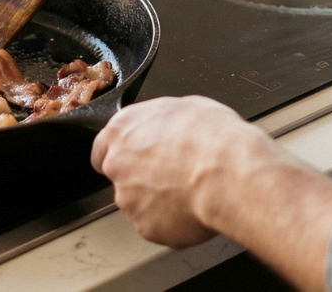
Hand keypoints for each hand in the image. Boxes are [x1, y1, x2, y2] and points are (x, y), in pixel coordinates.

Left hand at [91, 95, 281, 247]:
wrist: (229, 174)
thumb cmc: (213, 138)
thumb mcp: (187, 106)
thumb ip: (162, 121)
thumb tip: (168, 127)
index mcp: (122, 130)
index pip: (103, 147)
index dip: (123, 153)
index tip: (137, 158)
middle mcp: (118, 165)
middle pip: (122, 176)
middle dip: (143, 178)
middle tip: (174, 174)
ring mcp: (129, 199)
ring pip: (140, 203)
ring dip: (159, 200)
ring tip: (191, 191)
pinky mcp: (146, 227)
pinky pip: (158, 225)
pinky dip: (173, 220)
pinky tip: (194, 207)